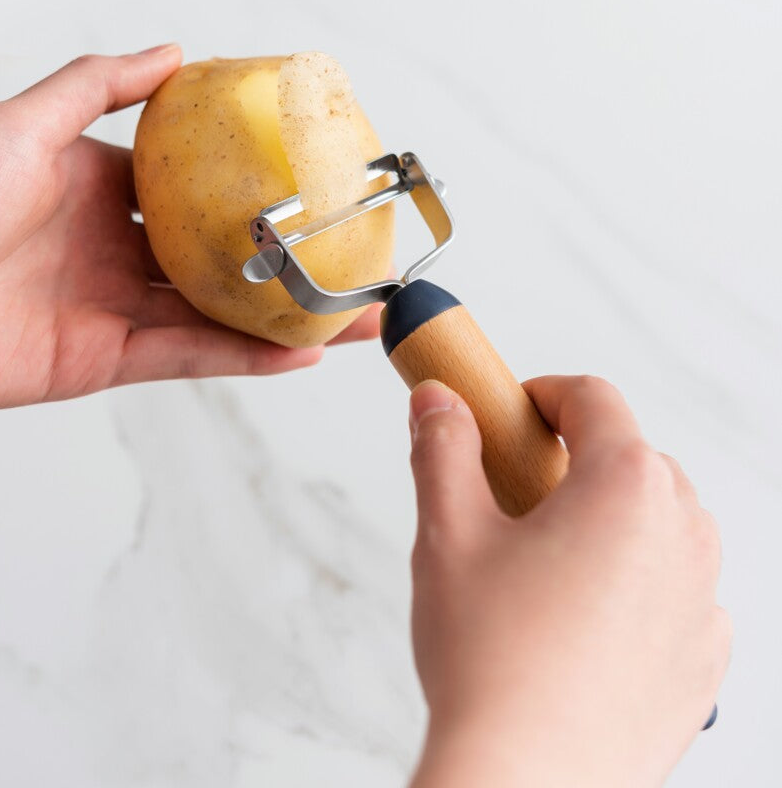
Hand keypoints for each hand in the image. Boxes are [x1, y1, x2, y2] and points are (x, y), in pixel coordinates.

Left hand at [0, 46, 379, 412]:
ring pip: (216, 315)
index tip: (310, 186)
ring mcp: (111, 308)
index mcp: (99, 189)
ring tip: (354, 314)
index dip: (253, 191)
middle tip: (353, 259)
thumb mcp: (20, 121)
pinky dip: (241, 356)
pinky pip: (184, 357)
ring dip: (285, 316)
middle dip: (287, 262)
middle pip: (221, 259)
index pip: (196, 193)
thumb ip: (98, 86)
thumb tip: (176, 51)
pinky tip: (298, 350)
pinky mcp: (99, 360)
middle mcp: (112, 250)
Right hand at [406, 375, 729, 787]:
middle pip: (633, 457)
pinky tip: (581, 617)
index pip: (593, 398)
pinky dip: (638, 580)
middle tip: (515, 492)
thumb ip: (442, 449)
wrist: (525, 784)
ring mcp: (703, 601)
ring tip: (547, 558)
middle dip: (576, 458)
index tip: (509, 416)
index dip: (543, 394)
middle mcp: (682, 535)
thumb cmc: (488, 658)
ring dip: (611, 516)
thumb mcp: (447, 532)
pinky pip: (678, 589)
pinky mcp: (705, 660)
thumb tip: (438, 401)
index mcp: (626, 487)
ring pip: (662, 522)